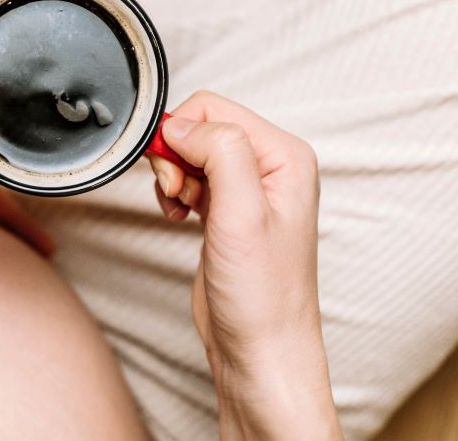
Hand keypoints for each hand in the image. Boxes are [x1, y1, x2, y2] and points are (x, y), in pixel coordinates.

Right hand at [148, 91, 340, 440]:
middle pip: (200, 126)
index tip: (173, 173)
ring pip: (190, 152)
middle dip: (174, 156)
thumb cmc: (263, 295)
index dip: (181, 134)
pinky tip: (180, 217)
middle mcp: (269, 167)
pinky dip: (174, 192)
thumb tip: (185, 125)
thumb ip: (221, 153)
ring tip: (180, 210)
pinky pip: (189, 177)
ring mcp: (247, 190)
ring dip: (172, 176)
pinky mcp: (227, 211)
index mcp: (285, 156)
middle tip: (176, 194)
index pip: (215, 108)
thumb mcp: (242, 214)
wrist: (259, 349)